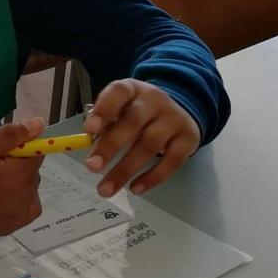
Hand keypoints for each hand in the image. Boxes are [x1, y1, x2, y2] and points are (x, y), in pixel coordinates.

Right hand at [0, 117, 45, 239]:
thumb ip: (7, 136)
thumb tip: (39, 124)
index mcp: (14, 178)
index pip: (36, 152)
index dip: (18, 145)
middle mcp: (22, 201)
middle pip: (32, 171)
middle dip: (15, 162)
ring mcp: (15, 218)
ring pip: (29, 189)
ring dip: (15, 180)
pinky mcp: (6, 228)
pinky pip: (24, 207)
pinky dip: (16, 198)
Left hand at [82, 80, 200, 196]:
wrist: (179, 110)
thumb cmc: (139, 112)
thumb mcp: (121, 108)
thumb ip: (105, 122)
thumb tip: (89, 144)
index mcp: (132, 89)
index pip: (118, 92)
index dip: (104, 109)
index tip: (89, 130)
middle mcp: (154, 100)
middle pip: (133, 122)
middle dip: (110, 146)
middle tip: (92, 167)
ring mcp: (174, 118)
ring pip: (150, 144)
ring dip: (126, 169)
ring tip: (106, 188)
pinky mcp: (189, 139)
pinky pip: (172, 161)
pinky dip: (152, 177)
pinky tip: (135, 188)